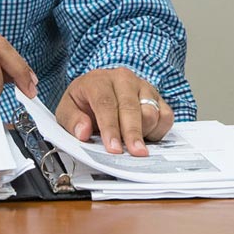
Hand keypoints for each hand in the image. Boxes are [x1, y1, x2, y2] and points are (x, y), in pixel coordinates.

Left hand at [56, 67, 172, 156]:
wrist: (100, 87)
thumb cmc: (84, 101)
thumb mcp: (68, 109)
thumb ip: (72, 121)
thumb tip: (83, 132)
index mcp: (98, 80)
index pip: (106, 104)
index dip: (110, 128)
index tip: (113, 148)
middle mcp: (123, 79)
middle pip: (131, 108)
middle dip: (132, 133)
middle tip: (134, 153)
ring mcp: (143, 86)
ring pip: (151, 112)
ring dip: (144, 132)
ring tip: (131, 143)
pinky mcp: (158, 97)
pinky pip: (166, 116)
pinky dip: (158, 130)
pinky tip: (146, 136)